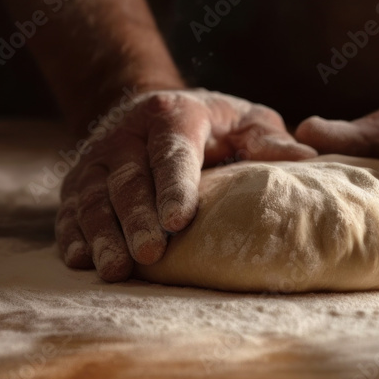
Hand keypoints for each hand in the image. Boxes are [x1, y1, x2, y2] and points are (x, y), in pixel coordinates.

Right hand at [57, 88, 316, 280]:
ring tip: (115, 270)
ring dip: (103, 236)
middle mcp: (126, 135)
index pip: (172, 153)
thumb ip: (268, 141)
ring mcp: (96, 159)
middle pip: (129, 181)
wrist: (148, 108)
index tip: (179, 221)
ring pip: (94, 199)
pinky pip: (70, 210)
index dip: (175, 186)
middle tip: (150, 255)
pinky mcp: (76, 182)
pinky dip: (73, 237)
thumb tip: (308, 158)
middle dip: (137, 219)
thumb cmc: (212, 124)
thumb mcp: (244, 120)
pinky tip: (80, 262)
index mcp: (172, 115)